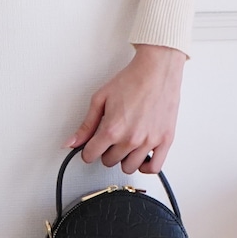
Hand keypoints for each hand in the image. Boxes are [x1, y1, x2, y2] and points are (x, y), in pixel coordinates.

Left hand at [67, 44, 185, 174]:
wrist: (157, 69)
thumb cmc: (131, 79)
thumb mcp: (101, 98)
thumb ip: (86, 124)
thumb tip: (71, 142)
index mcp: (112, 129)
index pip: (91, 155)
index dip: (88, 150)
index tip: (92, 146)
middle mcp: (130, 139)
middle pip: (109, 161)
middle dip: (106, 150)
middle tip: (111, 136)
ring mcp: (149, 142)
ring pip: (129, 167)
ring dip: (124, 158)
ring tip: (125, 143)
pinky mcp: (165, 141)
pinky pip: (154, 168)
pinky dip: (145, 165)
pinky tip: (141, 154)